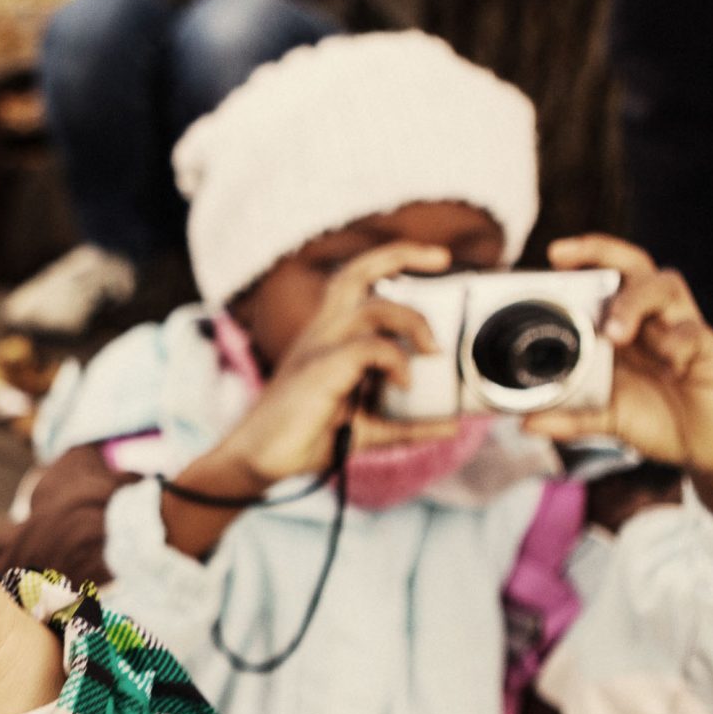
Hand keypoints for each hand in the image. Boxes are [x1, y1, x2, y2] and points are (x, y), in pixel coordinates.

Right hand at [165, 244, 455, 557]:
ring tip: (433, 352)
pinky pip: (368, 348)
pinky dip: (396, 362)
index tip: (437, 259)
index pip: (356, 278)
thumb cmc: (306, 438)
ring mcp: (318, 348)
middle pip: (357, 271)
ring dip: (414, 323)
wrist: (258, 460)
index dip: (394, 259)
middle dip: (401, 254)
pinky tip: (405, 386)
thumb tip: (453, 426)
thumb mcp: (368, 429)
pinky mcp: (319, 370)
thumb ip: (407, 425)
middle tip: (442, 259)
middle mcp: (321, 332)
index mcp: (328, 334)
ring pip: (373, 307)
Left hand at [521, 236, 712, 535]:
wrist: (711, 451)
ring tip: (615, 333)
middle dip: (602, 251)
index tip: (552, 255)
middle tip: (564, 255)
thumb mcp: (608, 419)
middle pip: (635, 266)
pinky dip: (679, 343)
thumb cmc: (661, 420)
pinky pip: (696, 335)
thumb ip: (571, 417)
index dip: (583, 260)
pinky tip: (670, 363)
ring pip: (665, 286)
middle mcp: (653, 321)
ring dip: (634, 301)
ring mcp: (684, 331)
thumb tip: (526, 422)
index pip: (607, 279)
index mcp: (625, 328)